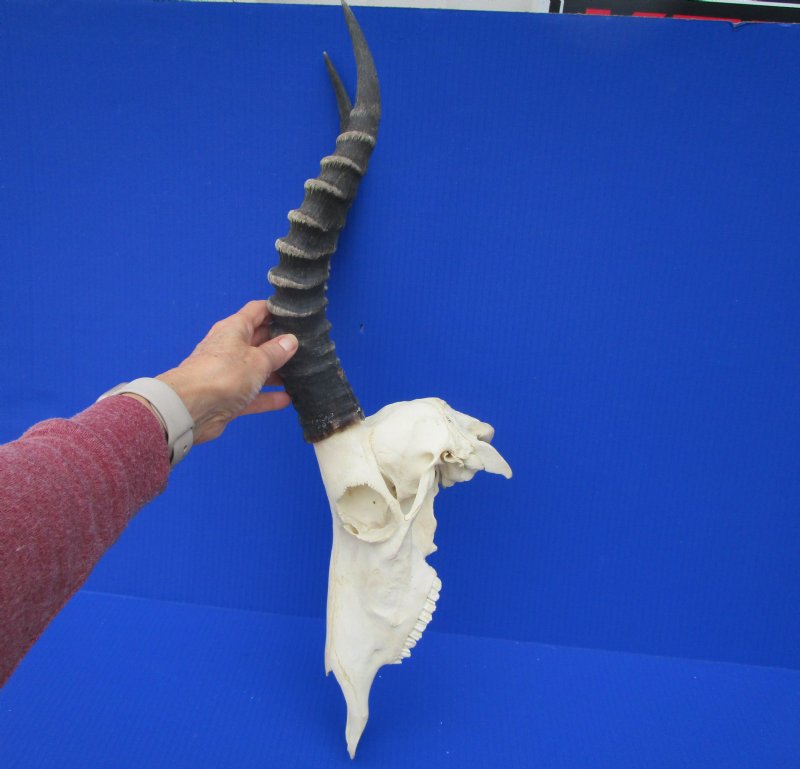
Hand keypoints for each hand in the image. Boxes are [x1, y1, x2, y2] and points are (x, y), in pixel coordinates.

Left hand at [151, 300, 297, 443]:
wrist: (191, 408)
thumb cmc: (223, 374)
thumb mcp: (258, 359)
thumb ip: (276, 351)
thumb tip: (291, 340)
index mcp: (234, 328)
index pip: (258, 311)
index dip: (276, 310)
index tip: (297, 314)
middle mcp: (230, 347)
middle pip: (259, 339)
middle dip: (280, 342)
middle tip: (308, 345)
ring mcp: (228, 373)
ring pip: (256, 368)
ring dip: (276, 371)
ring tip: (302, 372)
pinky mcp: (228, 396)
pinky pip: (253, 394)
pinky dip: (268, 396)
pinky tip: (287, 399)